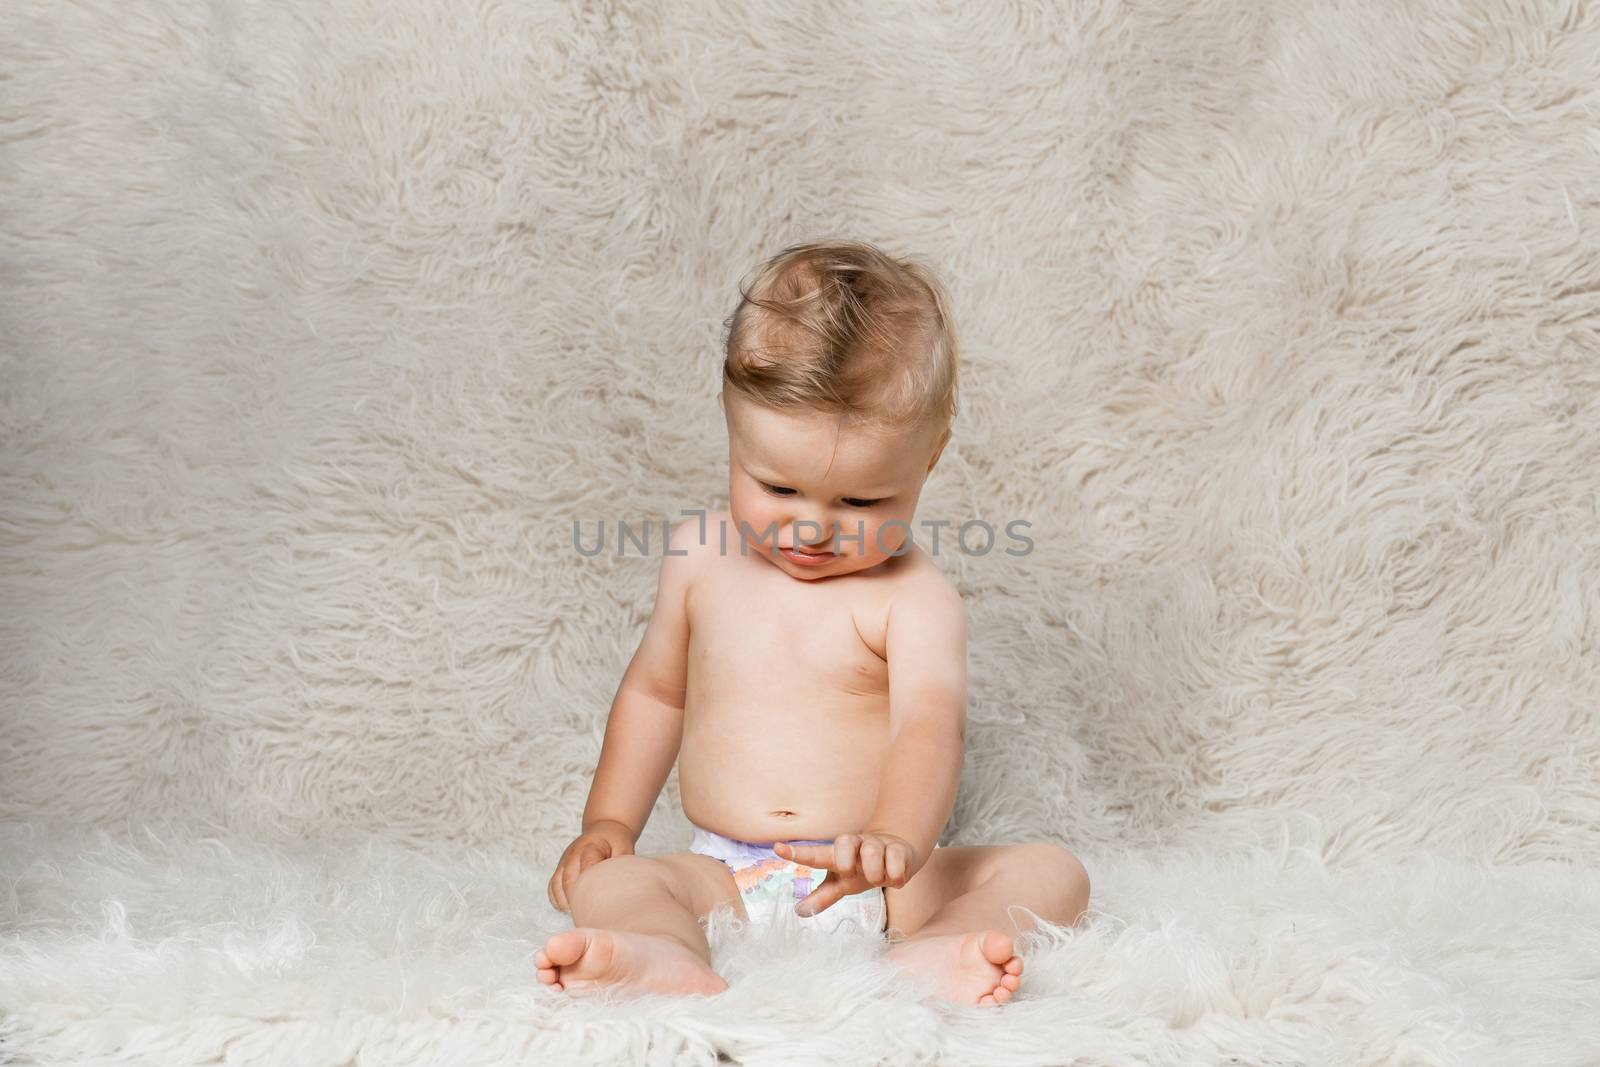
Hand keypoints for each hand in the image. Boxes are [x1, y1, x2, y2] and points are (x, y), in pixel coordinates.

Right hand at [547, 820, 636, 913]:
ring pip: (556, 882)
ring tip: (575, 914)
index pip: (587, 864)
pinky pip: (552, 885)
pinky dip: (556, 899)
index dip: (589, 883)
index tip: (595, 900)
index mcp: (591, 845)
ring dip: (564, 900)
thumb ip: (622, 862)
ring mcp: (565, 860)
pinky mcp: (560, 867)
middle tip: (585, 914)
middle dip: (575, 897)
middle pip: (568, 877)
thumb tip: (621, 884)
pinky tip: (566, 909)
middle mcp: (574, 853)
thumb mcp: (624, 846)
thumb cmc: (615, 841)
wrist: (604, 829)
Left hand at [773, 831, 918, 916]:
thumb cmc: (861, 870)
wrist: (896, 855)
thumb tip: (799, 912)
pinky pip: (896, 861)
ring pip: (872, 853)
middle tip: (854, 874)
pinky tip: (895, 877)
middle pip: (844, 842)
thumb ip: (823, 897)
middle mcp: (854, 844)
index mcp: (837, 855)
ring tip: (878, 879)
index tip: (777, 849)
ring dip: (876, 874)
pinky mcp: (898, 848)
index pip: (815, 854)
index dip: (797, 853)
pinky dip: (896, 876)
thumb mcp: (842, 884)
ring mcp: (876, 843)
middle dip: (847, 862)